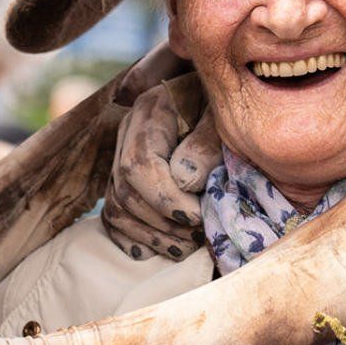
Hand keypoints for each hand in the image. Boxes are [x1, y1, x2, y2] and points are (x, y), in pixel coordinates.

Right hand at [102, 70, 215, 259]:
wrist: (228, 96)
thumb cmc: (232, 106)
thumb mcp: (226, 119)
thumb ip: (207, 145)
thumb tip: (184, 181)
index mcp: (150, 110)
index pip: (139, 164)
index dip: (165, 199)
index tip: (199, 216)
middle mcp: (129, 132)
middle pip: (125, 190)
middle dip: (162, 223)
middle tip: (199, 236)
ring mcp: (123, 154)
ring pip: (117, 207)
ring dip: (151, 236)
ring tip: (187, 247)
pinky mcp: (126, 176)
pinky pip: (113, 215)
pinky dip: (132, 238)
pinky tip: (156, 249)